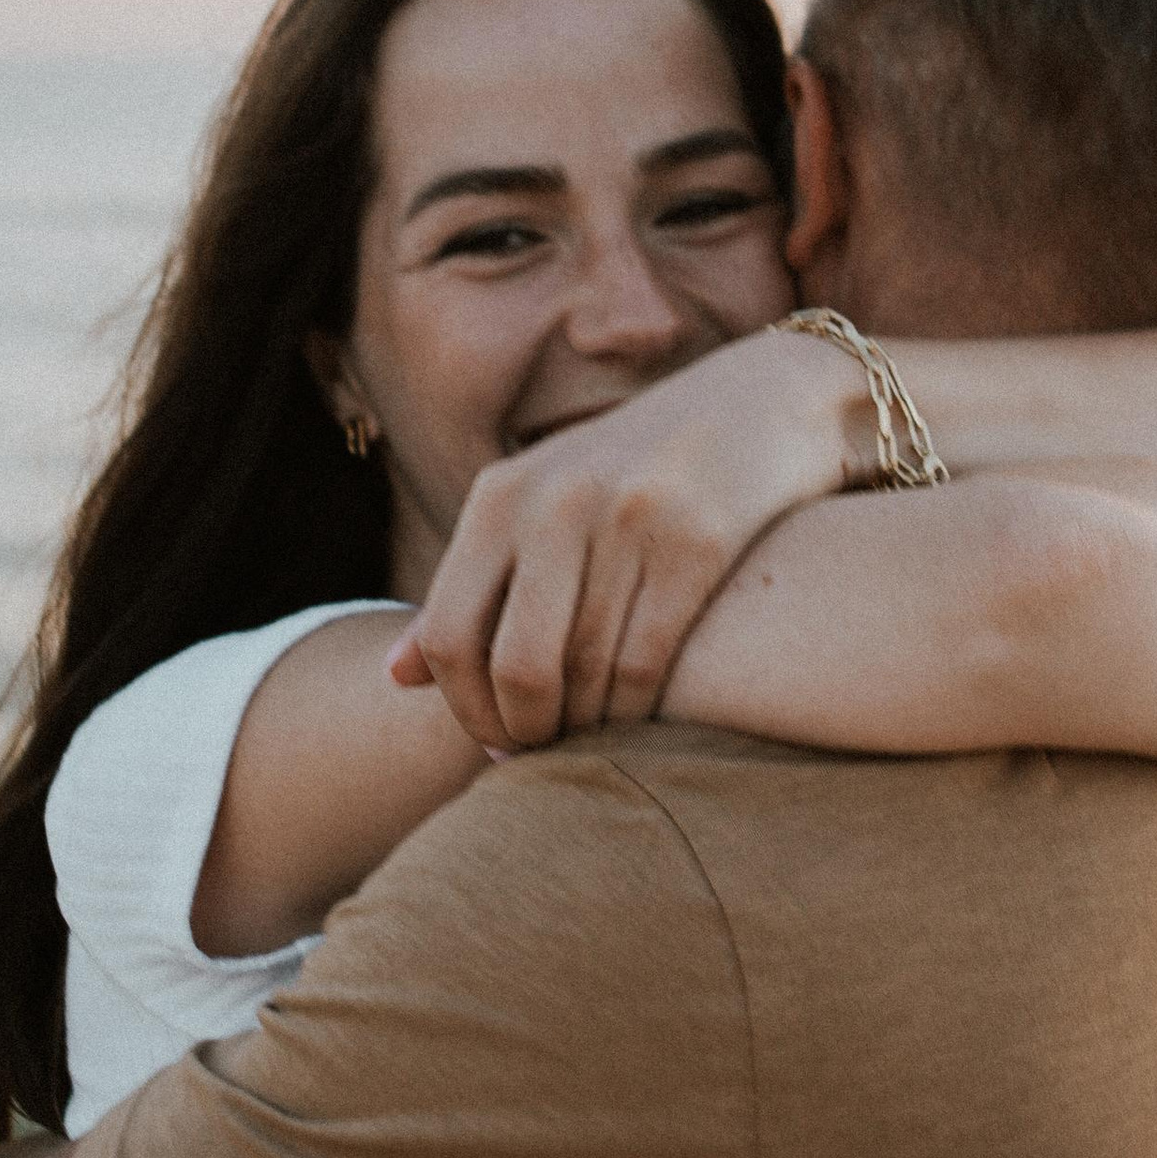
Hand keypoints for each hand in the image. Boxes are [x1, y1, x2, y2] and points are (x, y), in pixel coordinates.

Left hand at [392, 327, 866, 750]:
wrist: (761, 402)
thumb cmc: (635, 473)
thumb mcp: (539, 507)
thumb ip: (470, 589)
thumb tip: (395, 677)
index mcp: (499, 496)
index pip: (448, 635)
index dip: (464, 709)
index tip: (495, 745)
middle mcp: (555, 502)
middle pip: (514, 664)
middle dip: (526, 729)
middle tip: (545, 756)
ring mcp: (628, 518)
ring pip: (585, 671)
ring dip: (585, 728)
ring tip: (592, 743)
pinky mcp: (697, 541)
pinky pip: (647, 664)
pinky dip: (636, 714)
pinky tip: (637, 723)